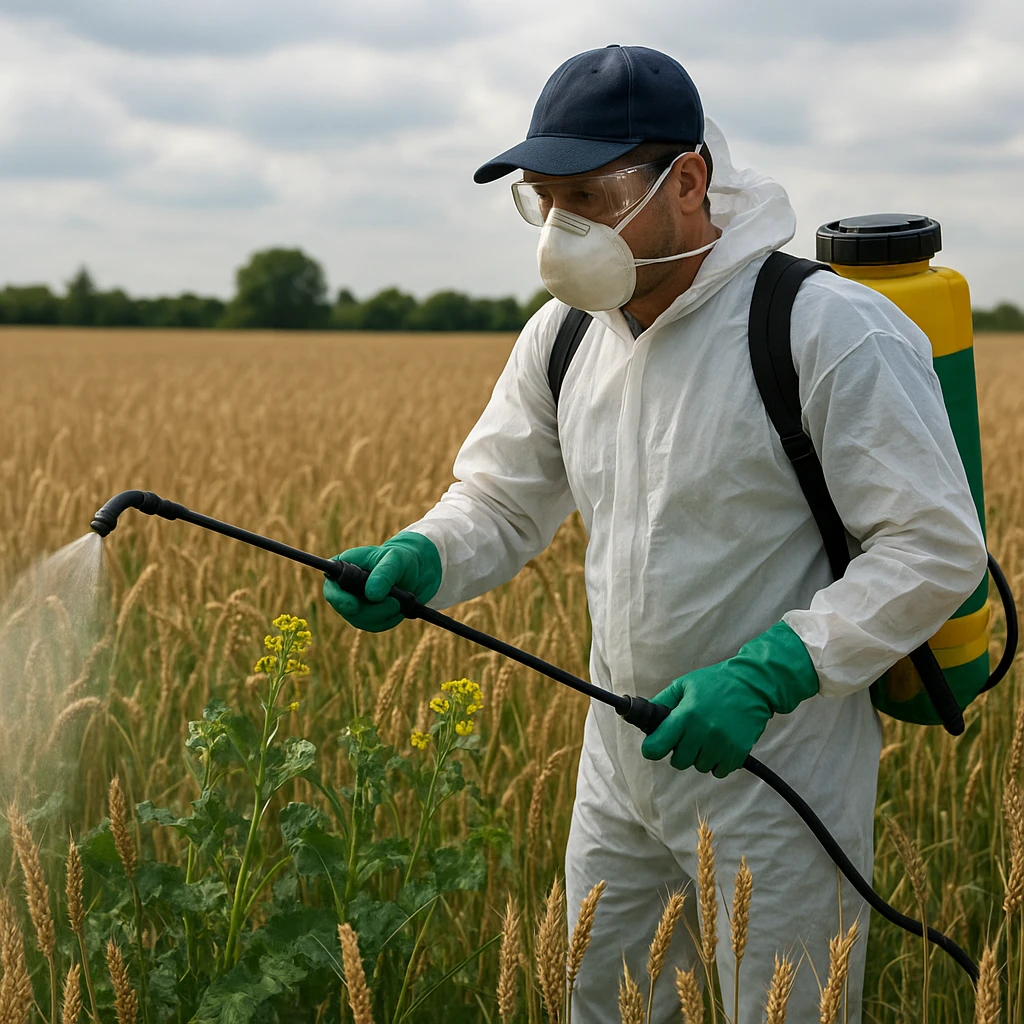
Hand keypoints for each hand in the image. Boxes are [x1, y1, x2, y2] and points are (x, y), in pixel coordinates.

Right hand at [323, 531, 441, 632]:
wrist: (418, 571)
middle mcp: (346, 587)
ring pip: (360, 620)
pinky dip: (387, 621)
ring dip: (382, 616)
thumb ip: (383, 574)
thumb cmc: (402, 558)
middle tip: (394, 603)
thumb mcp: (395, 560)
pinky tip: (399, 611)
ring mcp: (357, 602)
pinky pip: (373, 626)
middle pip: (346, 609)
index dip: (338, 599)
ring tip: (399, 604)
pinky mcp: (370, 614)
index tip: (354, 606)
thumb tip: (371, 595)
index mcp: (345, 567)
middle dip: (371, 611)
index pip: (331, 587)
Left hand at [640, 621, 818, 777]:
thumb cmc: (716, 682)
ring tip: (708, 736)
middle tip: (688, 736)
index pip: (657, 747)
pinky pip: (719, 771)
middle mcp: (703, 733)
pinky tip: (720, 744)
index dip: (652, 748)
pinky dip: (718, 762)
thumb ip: (663, 701)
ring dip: (700, 756)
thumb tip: (645, 715)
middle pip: (678, 762)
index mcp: (686, 715)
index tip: (655, 746)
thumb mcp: (685, 684)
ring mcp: (722, 745)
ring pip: (699, 767)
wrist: (754, 685)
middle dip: (680, 751)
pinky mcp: (738, 752)